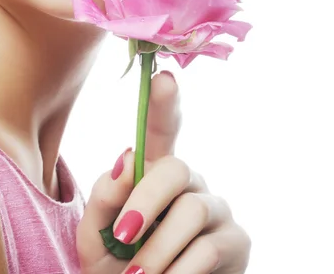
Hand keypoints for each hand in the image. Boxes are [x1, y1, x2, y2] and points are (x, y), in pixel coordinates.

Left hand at [76, 71, 250, 273]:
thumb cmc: (118, 266)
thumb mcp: (97, 236)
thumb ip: (105, 198)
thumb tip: (127, 158)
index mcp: (153, 173)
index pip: (160, 130)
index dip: (163, 104)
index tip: (164, 79)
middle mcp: (188, 182)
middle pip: (175, 167)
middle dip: (146, 200)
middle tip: (124, 235)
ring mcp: (215, 208)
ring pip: (192, 209)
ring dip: (158, 248)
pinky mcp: (236, 240)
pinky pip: (210, 247)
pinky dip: (180, 270)